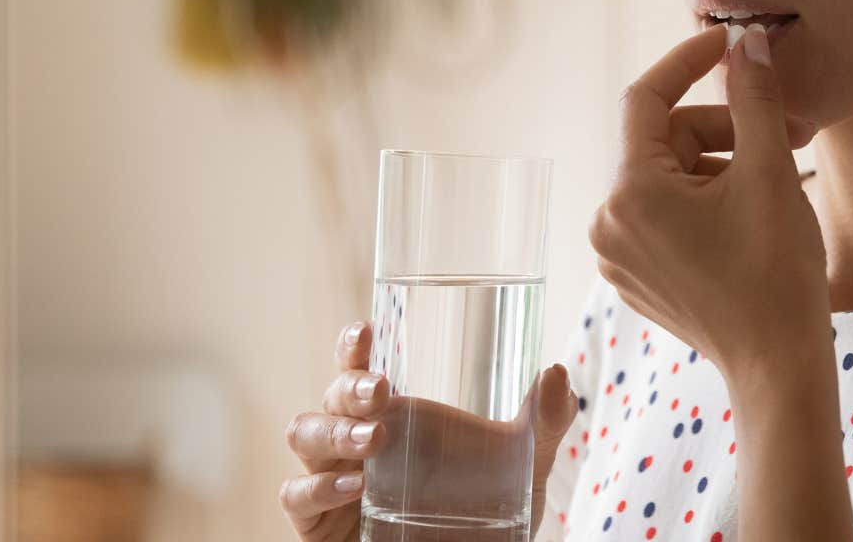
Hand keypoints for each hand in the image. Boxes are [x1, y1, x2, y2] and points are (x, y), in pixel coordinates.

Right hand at [280, 320, 580, 540]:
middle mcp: (357, 441)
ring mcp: (334, 480)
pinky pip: (296, 497)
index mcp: (395, 414)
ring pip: (304, 435)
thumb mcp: (524, 466)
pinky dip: (317, 486)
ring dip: (332, 430)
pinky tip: (355, 485)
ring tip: (373, 437)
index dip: (353, 347)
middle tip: (381, 390)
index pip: (362, 370)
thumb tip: (556, 372)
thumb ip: (543, 421)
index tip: (366, 329)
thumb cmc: (487, 512)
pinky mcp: (320, 524)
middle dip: (348, 387)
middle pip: (331, 396)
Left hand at [588, 23, 827, 378]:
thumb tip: (747, 43)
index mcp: (629, 192)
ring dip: (721, 164)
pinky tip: (753, 214)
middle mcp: (608, 222)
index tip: (729, 43)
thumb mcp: (769, 172)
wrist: (778, 367)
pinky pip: (665, 215)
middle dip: (726, 128)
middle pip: (664, 141)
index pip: (646, 98)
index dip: (688, 61)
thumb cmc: (775, 272)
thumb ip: (754, 98)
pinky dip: (706, 200)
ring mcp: (618, 255)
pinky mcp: (637, 277)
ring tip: (780, 180)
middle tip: (791, 131)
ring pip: (668, 177)